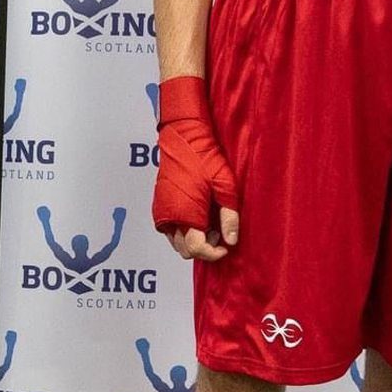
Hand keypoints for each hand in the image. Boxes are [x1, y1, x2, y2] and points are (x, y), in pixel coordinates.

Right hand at [152, 76, 239, 262]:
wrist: (182, 138)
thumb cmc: (203, 158)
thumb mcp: (225, 186)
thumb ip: (230, 216)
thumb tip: (232, 240)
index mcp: (185, 214)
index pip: (196, 249)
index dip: (213, 253)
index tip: (226, 247)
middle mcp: (169, 217)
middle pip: (185, 250)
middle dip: (204, 248)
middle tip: (219, 233)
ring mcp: (162, 212)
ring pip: (176, 242)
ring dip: (193, 240)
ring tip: (209, 223)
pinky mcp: (159, 206)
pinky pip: (170, 229)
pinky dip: (184, 230)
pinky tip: (197, 216)